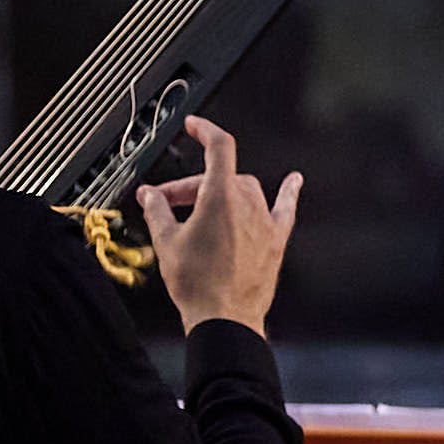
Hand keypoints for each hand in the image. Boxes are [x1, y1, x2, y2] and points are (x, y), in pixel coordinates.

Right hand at [140, 116, 303, 336]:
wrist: (224, 318)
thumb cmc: (197, 284)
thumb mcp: (166, 242)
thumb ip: (157, 210)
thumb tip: (149, 195)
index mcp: (220, 197)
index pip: (219, 147)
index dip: (206, 130)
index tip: (194, 126)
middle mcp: (248, 204)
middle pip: (222, 176)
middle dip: (192, 185)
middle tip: (168, 202)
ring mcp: (265, 221)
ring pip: (246, 190)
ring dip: (223, 191)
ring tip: (201, 209)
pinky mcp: (276, 240)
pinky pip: (284, 209)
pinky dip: (287, 192)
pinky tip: (294, 181)